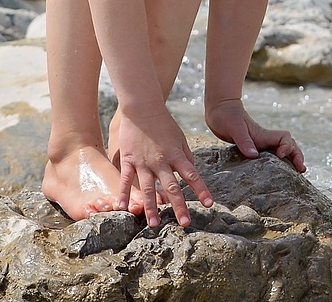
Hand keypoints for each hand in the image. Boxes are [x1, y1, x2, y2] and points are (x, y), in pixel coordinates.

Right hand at [115, 106, 214, 227]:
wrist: (143, 107)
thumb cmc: (164, 123)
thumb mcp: (180, 138)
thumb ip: (186, 156)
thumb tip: (191, 171)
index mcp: (176, 155)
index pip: (192, 175)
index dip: (201, 190)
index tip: (209, 204)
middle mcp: (161, 162)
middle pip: (172, 187)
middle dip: (179, 206)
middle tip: (185, 224)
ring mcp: (144, 162)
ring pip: (149, 189)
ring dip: (152, 208)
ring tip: (154, 224)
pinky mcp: (129, 160)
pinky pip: (127, 180)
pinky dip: (124, 194)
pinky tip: (123, 208)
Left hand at [205, 99, 305, 172]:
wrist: (219, 110)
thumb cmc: (226, 116)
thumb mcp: (235, 129)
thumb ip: (244, 141)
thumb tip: (254, 156)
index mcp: (263, 134)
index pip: (285, 138)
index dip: (287, 147)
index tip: (280, 156)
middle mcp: (265, 139)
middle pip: (289, 145)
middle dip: (297, 155)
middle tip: (301, 169)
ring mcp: (261, 144)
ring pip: (282, 151)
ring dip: (292, 159)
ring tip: (299, 172)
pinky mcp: (254, 148)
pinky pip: (271, 156)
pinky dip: (279, 163)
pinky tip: (281, 172)